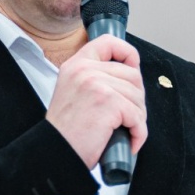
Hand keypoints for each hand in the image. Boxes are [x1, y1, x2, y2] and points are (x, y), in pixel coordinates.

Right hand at [45, 35, 146, 168]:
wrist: (55, 152)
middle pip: (132, 74)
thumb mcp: (73, 93)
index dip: (127, 53)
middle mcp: (84, 70)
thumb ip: (93, 79)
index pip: (108, 42)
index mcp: (75, 65)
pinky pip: (137, 115)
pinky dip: (139, 133)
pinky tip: (129, 141)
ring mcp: (97, 84)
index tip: (133, 68)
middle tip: (128, 117)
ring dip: (138, 118)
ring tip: (126, 131)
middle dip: (136, 99)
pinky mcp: (109, 102)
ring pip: (137, 96)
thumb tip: (128, 77)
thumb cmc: (66, 132)